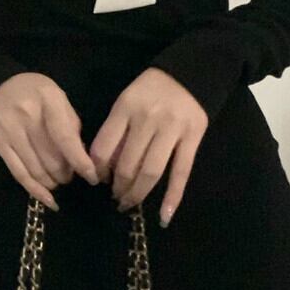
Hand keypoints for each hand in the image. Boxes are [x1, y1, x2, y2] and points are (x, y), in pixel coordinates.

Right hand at [0, 72, 98, 209]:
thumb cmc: (37, 94)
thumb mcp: (59, 99)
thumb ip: (72, 127)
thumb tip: (82, 160)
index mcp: (48, 100)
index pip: (65, 139)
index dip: (80, 162)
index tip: (92, 177)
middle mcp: (26, 116)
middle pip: (51, 158)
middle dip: (66, 173)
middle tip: (71, 175)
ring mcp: (9, 130)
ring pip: (36, 169)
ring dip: (52, 182)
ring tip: (59, 181)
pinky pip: (19, 174)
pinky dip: (35, 190)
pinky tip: (49, 200)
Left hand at [88, 67, 207, 226]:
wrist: (190, 72)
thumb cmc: (151, 90)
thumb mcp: (126, 101)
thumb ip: (115, 130)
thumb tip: (104, 168)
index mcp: (125, 108)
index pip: (103, 147)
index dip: (97, 170)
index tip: (98, 180)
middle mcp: (147, 119)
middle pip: (127, 164)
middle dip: (117, 187)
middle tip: (115, 197)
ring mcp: (172, 130)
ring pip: (151, 171)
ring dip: (137, 194)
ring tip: (129, 204)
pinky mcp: (193, 139)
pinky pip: (181, 172)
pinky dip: (172, 197)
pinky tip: (163, 217)